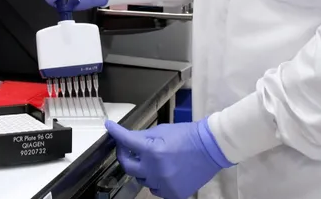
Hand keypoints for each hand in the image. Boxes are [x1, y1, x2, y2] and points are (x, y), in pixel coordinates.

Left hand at [105, 119, 232, 198]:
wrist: (212, 148)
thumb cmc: (187, 135)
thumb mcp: (163, 131)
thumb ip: (143, 137)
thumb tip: (127, 138)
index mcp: (153, 151)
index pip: (126, 142)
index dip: (115, 133)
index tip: (108, 127)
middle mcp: (155, 171)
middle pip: (128, 166)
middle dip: (124, 155)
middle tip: (126, 148)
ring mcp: (164, 185)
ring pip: (142, 179)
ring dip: (142, 169)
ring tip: (151, 160)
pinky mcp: (173, 194)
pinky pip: (155, 189)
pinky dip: (155, 180)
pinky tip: (162, 171)